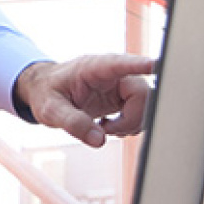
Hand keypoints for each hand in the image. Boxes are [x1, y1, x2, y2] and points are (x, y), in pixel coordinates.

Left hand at [15, 55, 153, 147]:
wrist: (45, 91)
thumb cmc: (47, 93)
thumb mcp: (50, 109)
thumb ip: (72, 122)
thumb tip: (99, 140)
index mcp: (94, 68)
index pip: (121, 64)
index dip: (140, 65)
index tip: (157, 65)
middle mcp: (113, 74)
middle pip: (142, 93)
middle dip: (132, 118)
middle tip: (108, 130)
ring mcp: (121, 86)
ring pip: (146, 105)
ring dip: (131, 124)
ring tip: (104, 128)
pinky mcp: (124, 98)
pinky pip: (142, 113)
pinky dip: (130, 126)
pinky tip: (109, 127)